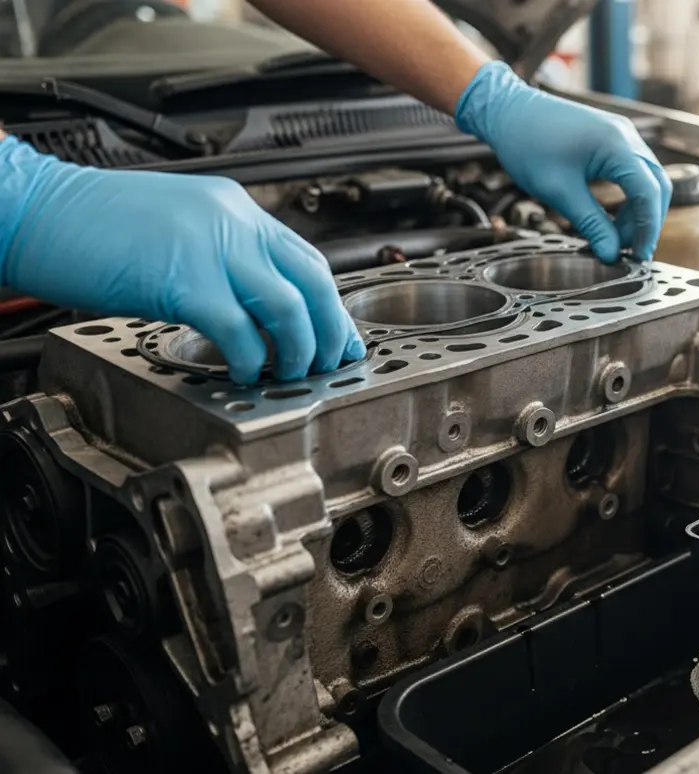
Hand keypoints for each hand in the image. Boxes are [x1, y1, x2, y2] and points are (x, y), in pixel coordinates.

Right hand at [0, 135, 363, 383]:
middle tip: (326, 364)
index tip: (337, 337)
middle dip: (329, 332)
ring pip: (289, 307)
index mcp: (235, 209)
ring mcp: (210, 248)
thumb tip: (253, 307)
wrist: (31, 206)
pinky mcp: (182, 279)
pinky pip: (238, 330)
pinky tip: (243, 373)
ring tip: (287, 374)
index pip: (307, 259)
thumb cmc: (89, 225)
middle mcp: (233, 222)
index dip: (330, 306)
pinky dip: (250, 358)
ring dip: (296, 350)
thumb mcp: (177, 230)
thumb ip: (221, 259)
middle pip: (314, 282)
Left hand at [454, 61, 671, 262]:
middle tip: (630, 251)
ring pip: (647, 180)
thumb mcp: (558, 191)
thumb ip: (590, 223)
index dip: (647, 228)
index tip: (638, 256)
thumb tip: (610, 253)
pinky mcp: (613, 138)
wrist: (508, 111)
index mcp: (616, 145)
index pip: (648, 193)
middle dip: (647, 222)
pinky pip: (634, 171)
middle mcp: (626, 136)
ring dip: (638, 211)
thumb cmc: (527, 144)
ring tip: (616, 237)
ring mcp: (622, 135)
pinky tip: (613, 217)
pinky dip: (629, 197)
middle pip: (656, 186)